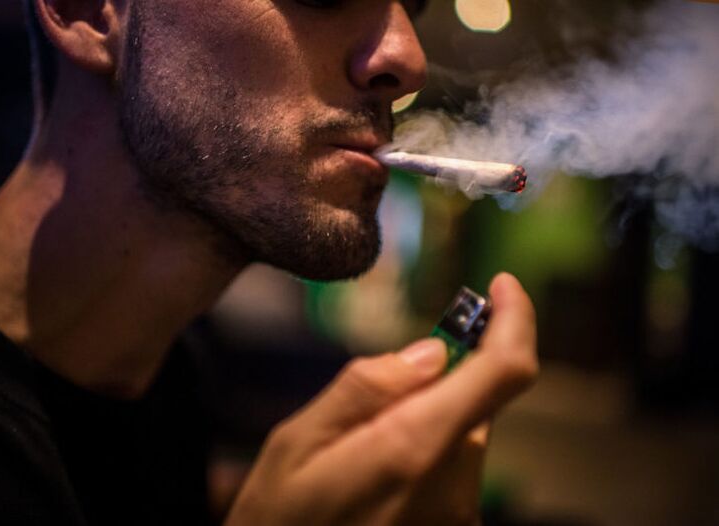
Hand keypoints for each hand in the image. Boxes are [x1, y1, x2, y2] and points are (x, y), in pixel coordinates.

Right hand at [225, 273, 537, 525]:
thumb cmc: (277, 521)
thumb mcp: (296, 442)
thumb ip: (366, 389)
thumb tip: (431, 352)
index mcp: (412, 450)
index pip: (501, 372)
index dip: (514, 320)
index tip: (503, 286)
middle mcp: (452, 487)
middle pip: (477, 402)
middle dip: (440, 380)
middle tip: (376, 393)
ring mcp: (457, 516)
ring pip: (463, 435)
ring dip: (428, 419)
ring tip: (359, 450)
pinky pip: (453, 470)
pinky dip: (426, 452)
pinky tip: (375, 476)